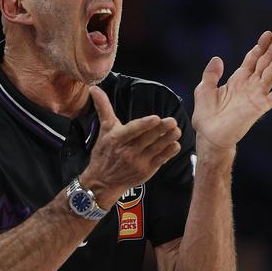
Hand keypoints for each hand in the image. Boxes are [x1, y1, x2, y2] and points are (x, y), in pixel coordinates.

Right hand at [81, 86, 181, 207]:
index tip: (155, 118)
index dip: (144, 125)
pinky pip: (160, 160)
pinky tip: (175, 145)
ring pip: (156, 149)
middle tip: (172, 121)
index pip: (132, 130)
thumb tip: (94, 88)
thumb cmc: (103, 152)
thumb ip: (103, 107)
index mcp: (117, 138)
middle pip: (147, 138)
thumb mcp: (103, 129)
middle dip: (161, 130)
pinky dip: (168, 153)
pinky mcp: (146, 171)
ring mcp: (138, 162)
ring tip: (177, 131)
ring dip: (168, 139)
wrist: (102, 181)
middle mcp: (127, 151)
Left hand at [192, 24, 271, 150]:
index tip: (268, 33)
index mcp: (238, 79)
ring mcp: (256, 96)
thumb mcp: (204, 89)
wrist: (209, 135)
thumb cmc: (206, 115)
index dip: (261, 45)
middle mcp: (250, 85)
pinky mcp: (259, 108)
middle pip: (266, 61)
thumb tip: (217, 58)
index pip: (253, 58)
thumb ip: (211, 74)